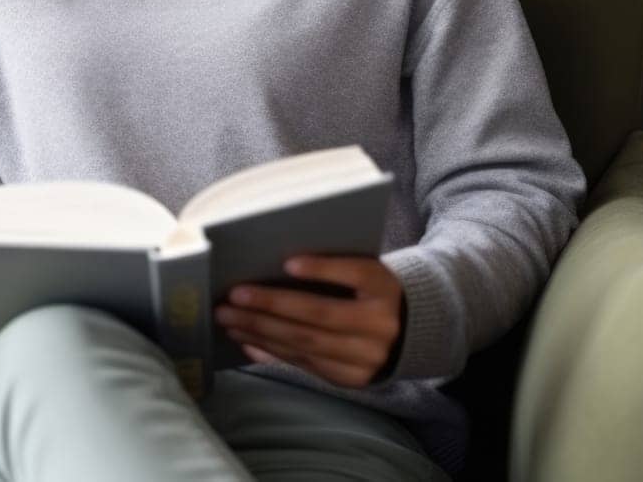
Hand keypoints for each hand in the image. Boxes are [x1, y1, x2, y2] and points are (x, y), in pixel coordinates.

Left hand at [214, 255, 404, 388]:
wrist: (414, 332)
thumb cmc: (373, 290)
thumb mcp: (367, 271)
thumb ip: (335, 267)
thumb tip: (275, 265)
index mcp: (386, 288)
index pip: (356, 274)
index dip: (322, 269)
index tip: (287, 262)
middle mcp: (381, 325)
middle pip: (319, 315)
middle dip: (270, 306)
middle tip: (232, 297)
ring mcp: (367, 357)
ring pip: (307, 344)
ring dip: (261, 331)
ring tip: (229, 319)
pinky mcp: (353, 379)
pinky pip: (306, 365)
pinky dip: (272, 353)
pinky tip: (246, 342)